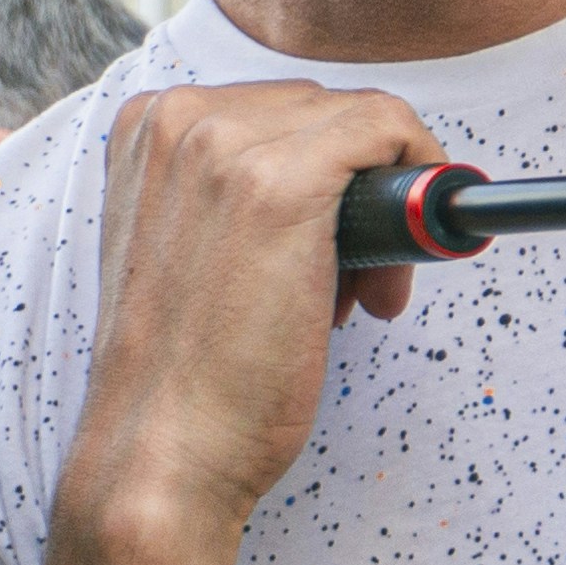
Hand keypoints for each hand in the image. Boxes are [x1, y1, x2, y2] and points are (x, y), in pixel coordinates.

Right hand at [68, 83, 442, 547]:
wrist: (158, 455)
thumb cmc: (180, 377)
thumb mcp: (188, 249)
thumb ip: (232, 195)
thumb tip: (342, 182)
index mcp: (145, 128)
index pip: (276, 110)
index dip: (323, 178)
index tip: (335, 246)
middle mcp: (178, 120)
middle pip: (322, 112)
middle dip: (358, 192)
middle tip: (359, 286)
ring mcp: (227, 147)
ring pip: (363, 123)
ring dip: (386, 205)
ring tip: (362, 295)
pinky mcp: (283, 185)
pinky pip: (390, 132)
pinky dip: (420, 180)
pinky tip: (399, 266)